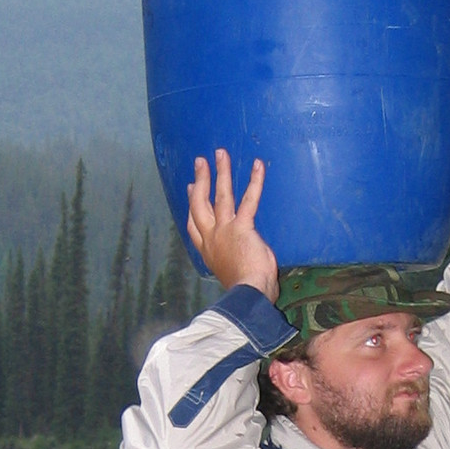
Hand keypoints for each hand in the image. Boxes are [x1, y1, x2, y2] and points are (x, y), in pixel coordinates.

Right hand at [187, 149, 278, 300]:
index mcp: (208, 251)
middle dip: (200, 181)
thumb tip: (242, 258)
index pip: (194, 225)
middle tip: (200, 162)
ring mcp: (224, 231)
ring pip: (220, 195)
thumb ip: (233, 260)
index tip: (191, 189)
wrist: (248, 295)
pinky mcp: (241, 227)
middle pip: (200, 204)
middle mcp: (212, 238)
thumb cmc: (246, 292)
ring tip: (221, 153)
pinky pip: (248, 200)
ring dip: (220, 172)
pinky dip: (254, 182)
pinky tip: (257, 165)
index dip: (192, 204)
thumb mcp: (233, 274)